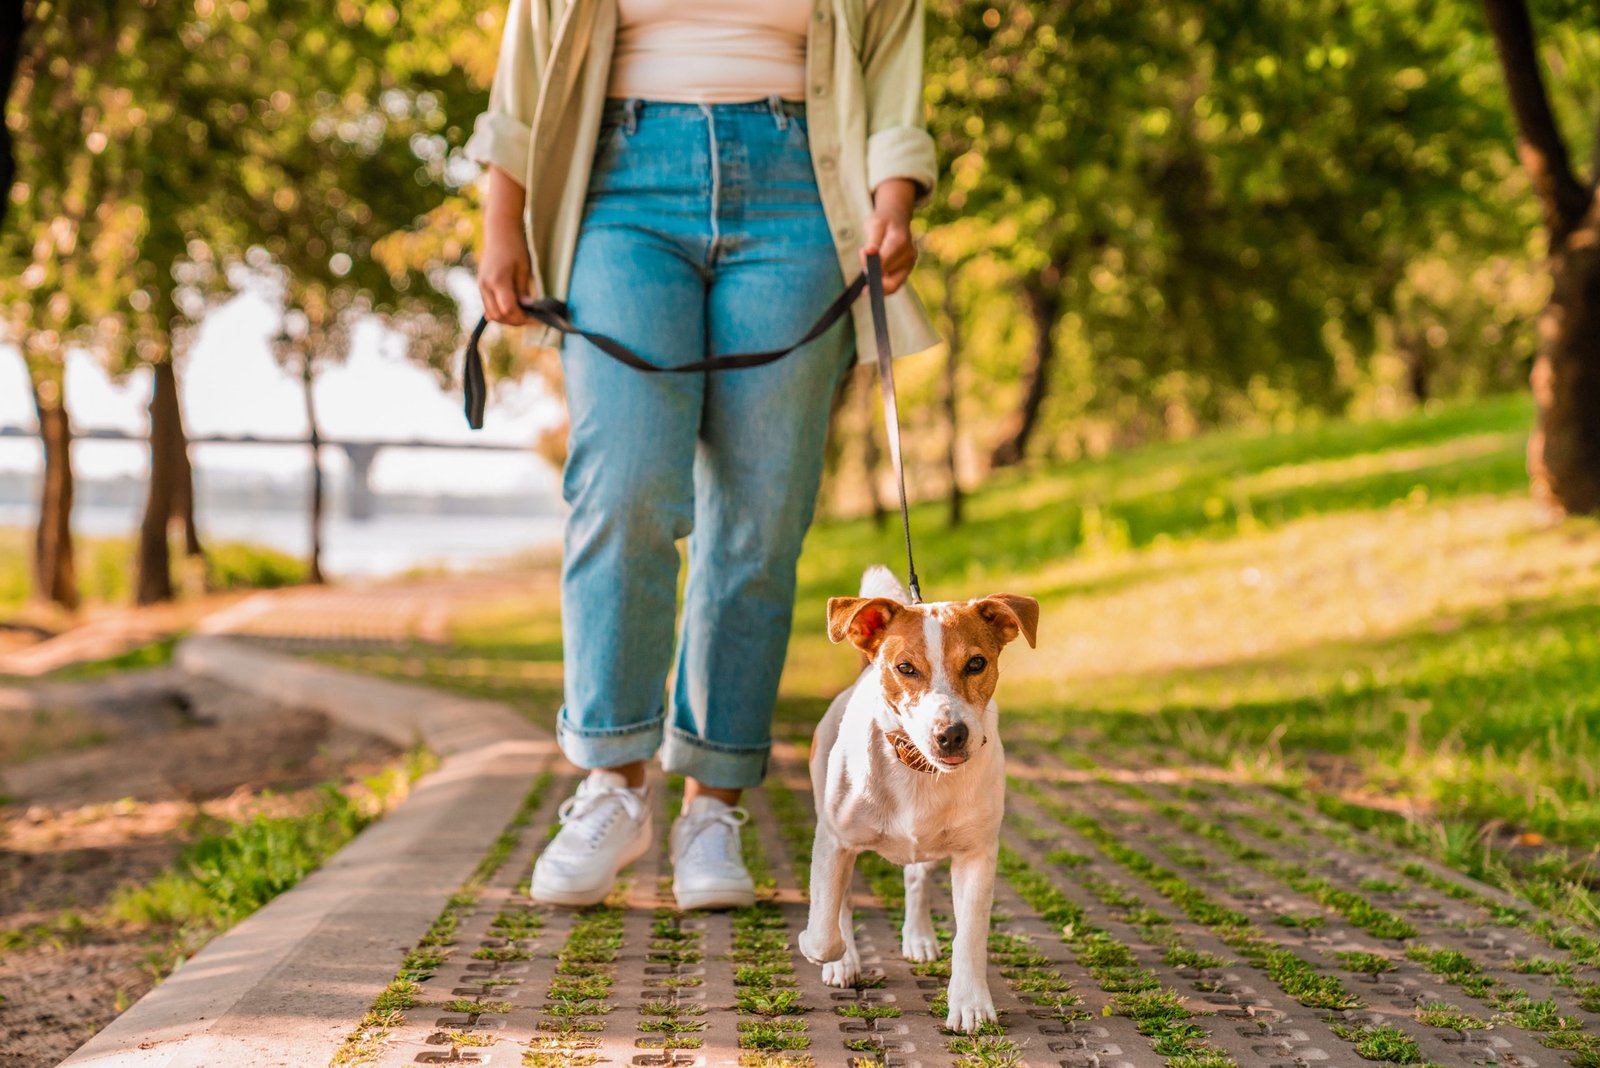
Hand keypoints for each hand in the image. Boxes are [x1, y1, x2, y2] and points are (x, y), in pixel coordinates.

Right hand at [479, 165, 531, 324]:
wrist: (499, 232)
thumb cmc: (515, 248)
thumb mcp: (524, 269)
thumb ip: (523, 290)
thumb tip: (527, 308)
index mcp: (498, 280)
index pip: (508, 309)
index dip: (521, 318)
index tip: (533, 318)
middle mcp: (486, 285)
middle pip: (498, 315)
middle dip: (514, 321)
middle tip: (529, 319)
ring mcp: (481, 286)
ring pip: (492, 313)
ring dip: (506, 318)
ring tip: (521, 314)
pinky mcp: (481, 285)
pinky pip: (488, 306)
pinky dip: (500, 311)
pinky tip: (512, 309)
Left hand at [861, 178, 917, 294]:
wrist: (896, 219)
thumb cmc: (883, 221)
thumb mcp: (874, 224)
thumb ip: (872, 240)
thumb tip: (869, 252)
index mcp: (899, 241)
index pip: (884, 261)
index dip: (871, 266)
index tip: (863, 261)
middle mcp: (909, 254)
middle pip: (887, 274)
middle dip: (872, 271)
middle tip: (864, 258)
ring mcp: (910, 264)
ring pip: (891, 284)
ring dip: (878, 277)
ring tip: (872, 261)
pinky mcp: (907, 270)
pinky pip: (894, 284)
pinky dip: (883, 281)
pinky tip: (876, 273)